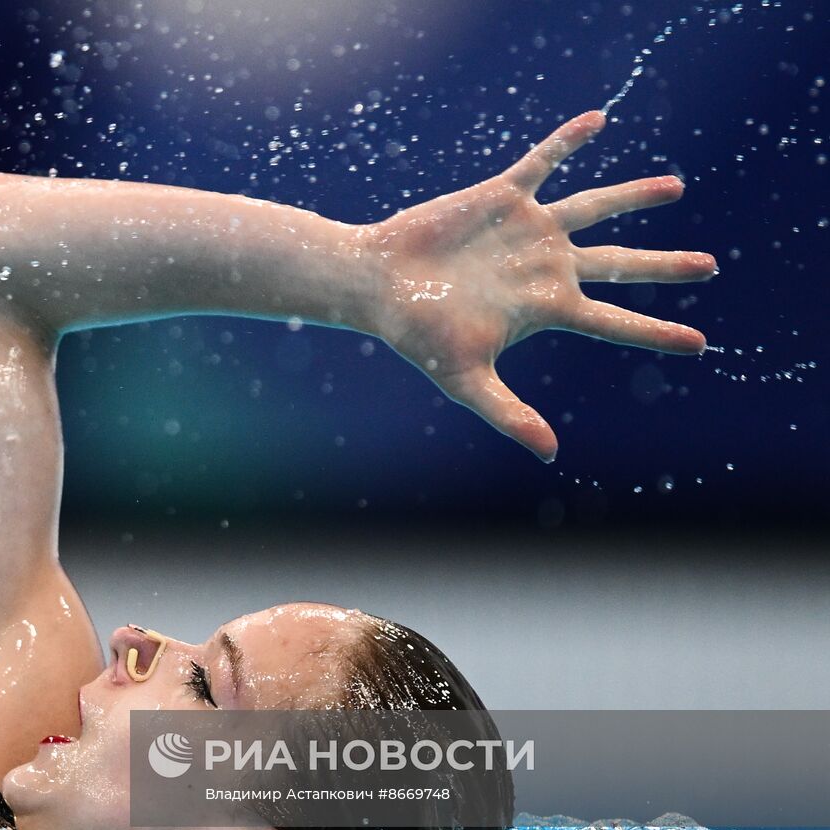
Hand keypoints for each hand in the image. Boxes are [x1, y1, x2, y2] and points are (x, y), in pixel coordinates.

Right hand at [364, 110, 715, 461]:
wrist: (377, 283)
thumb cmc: (417, 335)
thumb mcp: (465, 380)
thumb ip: (509, 414)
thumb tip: (550, 454)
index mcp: (546, 307)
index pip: (616, 321)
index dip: (656, 333)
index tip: (699, 344)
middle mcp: (546, 266)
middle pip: (620, 263)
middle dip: (665, 265)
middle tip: (710, 266)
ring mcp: (528, 229)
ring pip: (595, 208)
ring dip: (634, 196)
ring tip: (676, 188)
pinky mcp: (503, 196)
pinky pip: (544, 162)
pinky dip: (569, 140)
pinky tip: (599, 119)